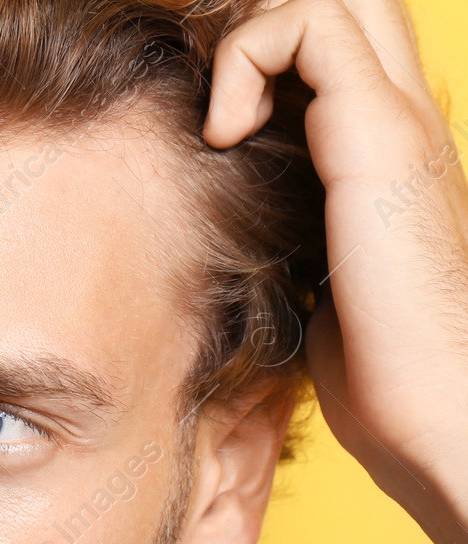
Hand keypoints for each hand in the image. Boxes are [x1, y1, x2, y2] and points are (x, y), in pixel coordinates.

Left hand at [205, 0, 467, 543]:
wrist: (434, 409)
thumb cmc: (370, 368)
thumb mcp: (305, 273)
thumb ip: (279, 222)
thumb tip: (205, 214)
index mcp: (383, 142)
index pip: (332, 35)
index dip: (259, 45)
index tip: (204, 112)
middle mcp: (399, 112)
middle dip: (255, 23)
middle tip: (207, 97)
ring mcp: (395, 116)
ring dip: (246, 34)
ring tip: (218, 118)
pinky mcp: (376, 136)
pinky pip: (305, 26)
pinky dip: (245, 59)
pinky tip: (223, 136)